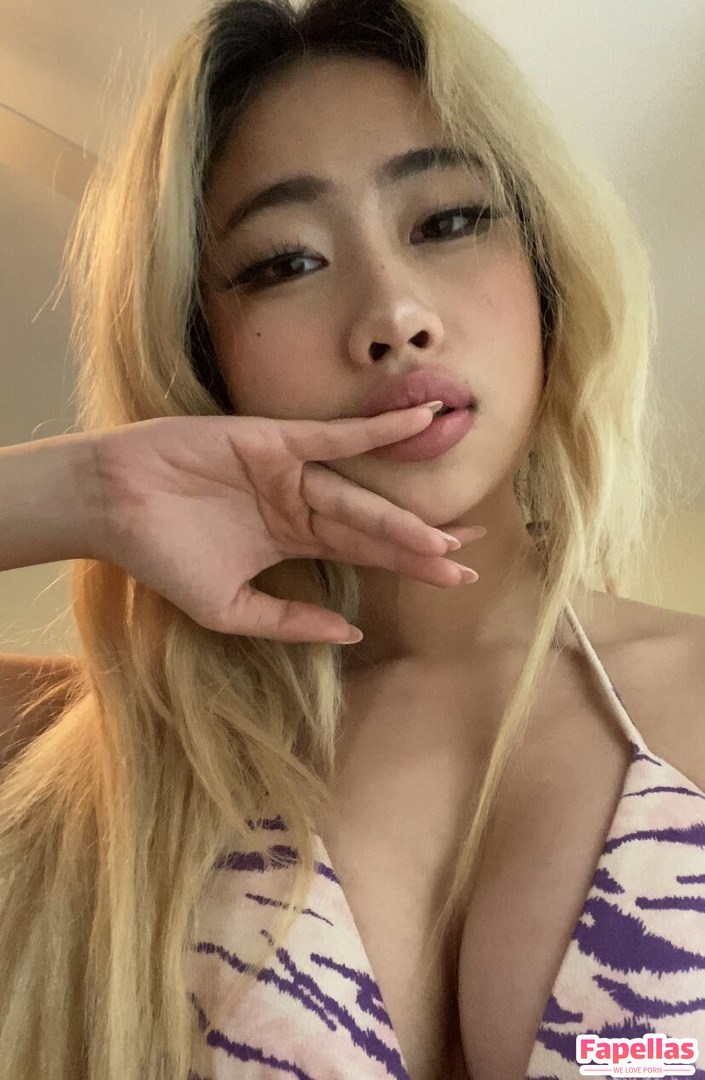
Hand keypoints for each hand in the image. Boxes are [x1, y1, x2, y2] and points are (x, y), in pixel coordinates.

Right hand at [90, 406, 484, 642]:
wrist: (113, 507)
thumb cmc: (163, 558)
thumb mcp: (229, 608)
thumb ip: (288, 620)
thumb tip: (349, 633)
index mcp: (294, 541)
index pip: (365, 555)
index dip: (410, 565)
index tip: (458, 578)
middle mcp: (302, 506)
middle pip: (376, 528)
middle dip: (423, 545)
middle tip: (473, 559)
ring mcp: (291, 473)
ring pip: (360, 496)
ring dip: (404, 514)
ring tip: (450, 534)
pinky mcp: (275, 441)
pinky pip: (335, 437)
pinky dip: (376, 430)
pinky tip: (418, 422)